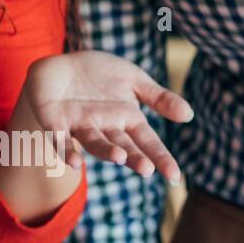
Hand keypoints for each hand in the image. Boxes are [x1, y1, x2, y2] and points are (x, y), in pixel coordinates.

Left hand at [22, 51, 193, 182]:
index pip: (148, 142)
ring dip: (106, 152)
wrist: (60, 66)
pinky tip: (74, 162)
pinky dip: (66, 150)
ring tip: (119, 157)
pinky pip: (60, 139)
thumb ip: (158, 97)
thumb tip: (188, 115)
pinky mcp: (55, 122)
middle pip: (123, 146)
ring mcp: (80, 126)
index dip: (160, 158)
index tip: (175, 176)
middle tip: (147, 170)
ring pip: (94, 143)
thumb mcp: (133, 79)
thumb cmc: (98, 75)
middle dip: (134, 158)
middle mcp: (105, 128)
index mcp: (126, 119)